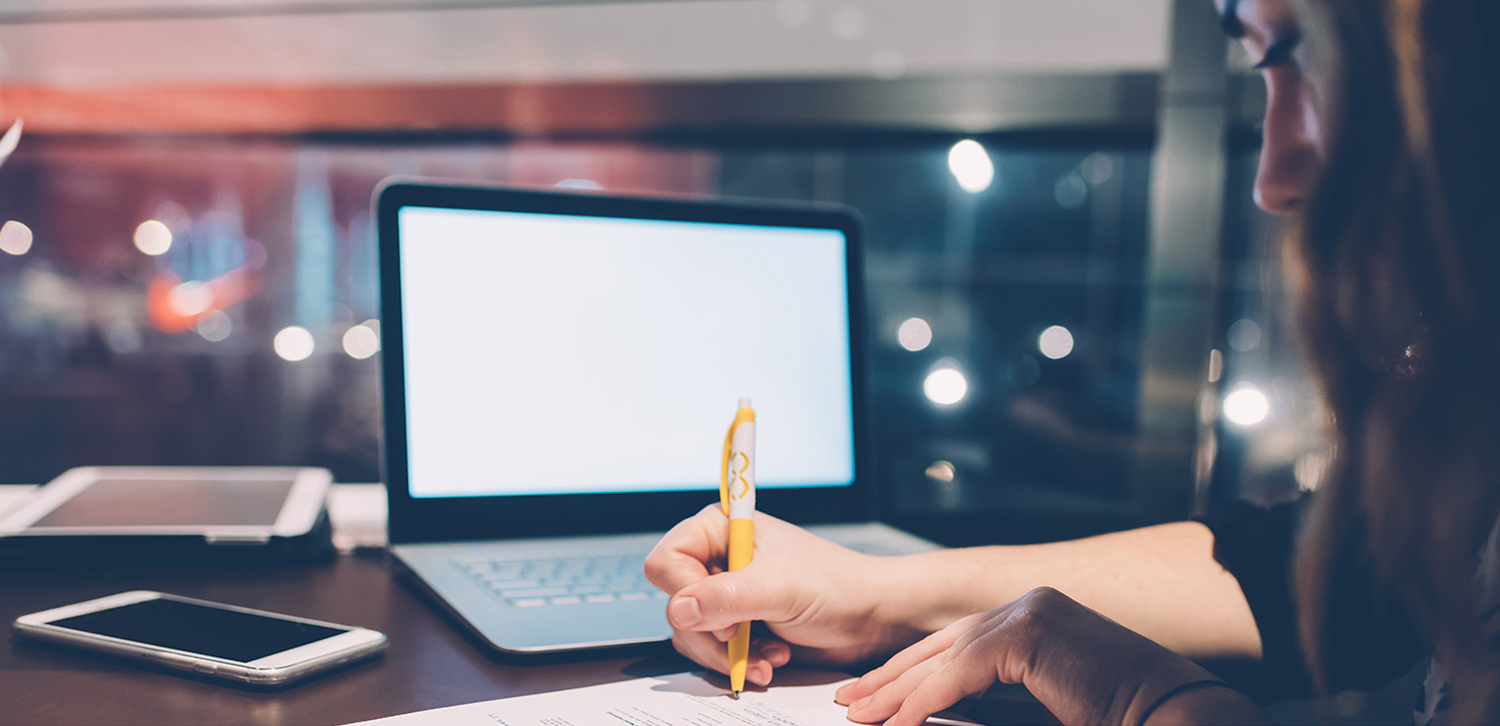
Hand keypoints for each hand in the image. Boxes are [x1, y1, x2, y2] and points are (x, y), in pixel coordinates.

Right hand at [645, 505, 919, 686]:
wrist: (872, 619)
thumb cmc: (837, 586)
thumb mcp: (780, 589)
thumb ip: (726, 597)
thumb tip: (679, 609)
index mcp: (721, 529)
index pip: (667, 561)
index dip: (686, 592)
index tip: (721, 614)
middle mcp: (718, 559)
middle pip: (674, 603)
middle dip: (711, 633)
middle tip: (740, 638)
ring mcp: (726, 594)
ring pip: (690, 634)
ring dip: (729, 654)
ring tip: (769, 653)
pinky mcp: (737, 625)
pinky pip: (712, 652)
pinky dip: (740, 662)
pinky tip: (771, 657)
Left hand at [836, 587, 1264, 725]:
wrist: (1174, 718)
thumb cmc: (1119, 717)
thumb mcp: (1041, 705)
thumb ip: (996, 701)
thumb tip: (938, 713)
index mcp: (1035, 617)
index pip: (957, 644)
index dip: (910, 671)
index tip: (874, 696)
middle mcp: (1030, 604)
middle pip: (942, 643)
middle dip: (892, 677)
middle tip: (850, 703)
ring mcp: (1031, 612)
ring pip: (945, 656)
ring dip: (899, 691)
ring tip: (861, 717)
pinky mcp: (1032, 632)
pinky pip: (962, 671)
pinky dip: (925, 698)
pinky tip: (898, 721)